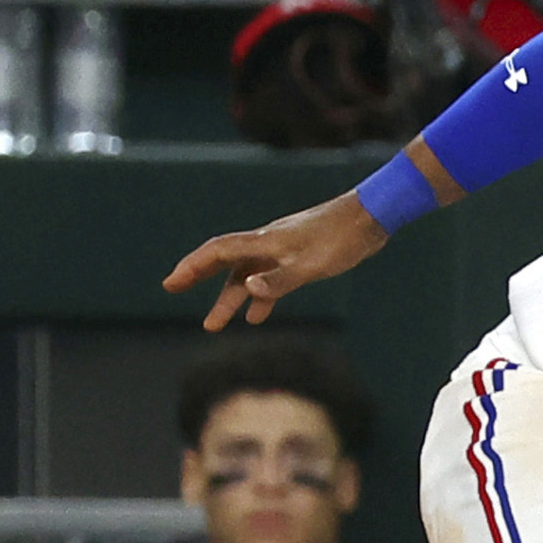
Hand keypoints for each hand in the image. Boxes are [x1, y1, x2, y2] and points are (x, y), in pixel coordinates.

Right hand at [163, 192, 390, 329]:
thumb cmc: (343, 239)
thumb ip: (281, 280)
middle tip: (173, 290)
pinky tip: (257, 316)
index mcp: (265, 242)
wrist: (371, 218)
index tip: (171, 283)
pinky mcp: (300, 256)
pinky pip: (271, 279)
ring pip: (248, 276)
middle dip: (198, 277)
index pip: (218, 252)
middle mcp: (268, 244)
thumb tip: (248, 290)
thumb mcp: (313, 265)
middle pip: (224, 261)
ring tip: (214, 324)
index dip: (192, 267)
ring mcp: (283, 250)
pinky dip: (261, 297)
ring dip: (231, 298)